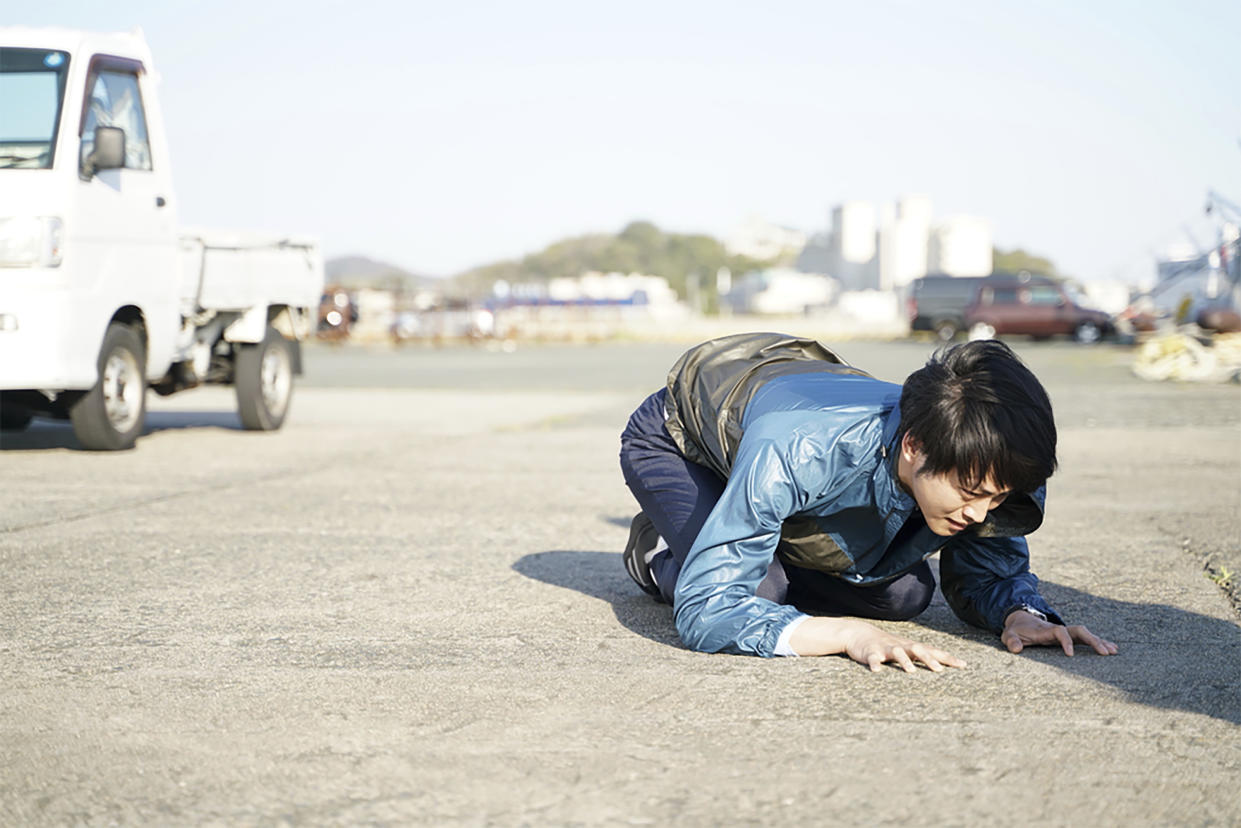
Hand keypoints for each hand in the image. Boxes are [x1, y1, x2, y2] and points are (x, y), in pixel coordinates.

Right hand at [838, 620, 966, 672]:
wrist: (856, 632)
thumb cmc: (884, 644)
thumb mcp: (903, 648)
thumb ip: (919, 655)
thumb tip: (942, 664)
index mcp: (909, 646)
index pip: (932, 650)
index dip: (947, 657)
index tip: (963, 665)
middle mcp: (900, 646)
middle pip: (917, 649)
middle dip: (928, 659)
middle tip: (940, 670)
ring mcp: (884, 648)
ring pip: (896, 653)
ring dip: (904, 661)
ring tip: (911, 671)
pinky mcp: (869, 652)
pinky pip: (872, 658)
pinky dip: (874, 663)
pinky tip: (876, 670)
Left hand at [1001, 610, 1117, 655]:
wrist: (1020, 620)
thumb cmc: (1016, 630)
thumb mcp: (1009, 635)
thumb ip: (1011, 641)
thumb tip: (1016, 649)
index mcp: (1046, 629)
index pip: (1060, 632)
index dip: (1065, 641)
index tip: (1070, 654)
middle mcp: (1059, 629)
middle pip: (1079, 630)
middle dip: (1092, 640)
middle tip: (1105, 653)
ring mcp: (1065, 633)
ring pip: (1085, 634)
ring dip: (1099, 641)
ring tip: (1114, 651)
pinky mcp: (1069, 637)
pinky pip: (1086, 639)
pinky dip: (1099, 642)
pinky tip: (1112, 649)